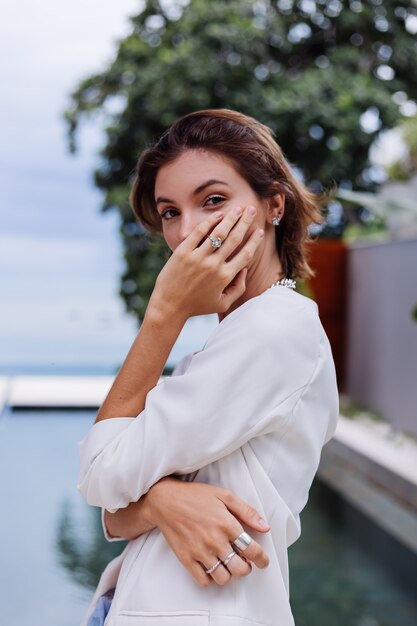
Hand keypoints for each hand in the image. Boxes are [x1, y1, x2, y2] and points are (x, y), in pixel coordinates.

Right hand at [146, 476, 269, 586]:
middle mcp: (215, 540)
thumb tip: (265, 527)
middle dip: (247, 568)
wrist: (165, 500)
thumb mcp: (224, 495)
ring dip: (229, 574)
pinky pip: (203, 580)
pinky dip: (210, 578)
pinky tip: (211, 567)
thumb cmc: (196, 496)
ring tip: (228, 565)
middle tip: (244, 562)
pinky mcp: (186, 559)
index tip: (263, 561)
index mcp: (227, 524)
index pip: (252, 549)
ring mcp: (200, 551)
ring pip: (223, 578)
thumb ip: (247, 511)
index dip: (262, 559)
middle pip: (240, 568)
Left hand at [148, 206, 263, 320]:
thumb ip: (238, 288)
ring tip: (237, 209)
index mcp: (225, 277)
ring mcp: (197, 258)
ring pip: (218, 233)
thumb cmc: (197, 306)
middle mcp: (213, 266)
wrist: (169, 306)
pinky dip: (209, 222)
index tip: (259, 231)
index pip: (245, 254)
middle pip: (234, 239)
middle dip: (245, 222)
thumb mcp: (222, 303)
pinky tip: (218, 214)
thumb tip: (244, 269)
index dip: (254, 241)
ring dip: (230, 218)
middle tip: (251, 209)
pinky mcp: (183, 252)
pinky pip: (199, 233)